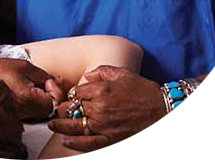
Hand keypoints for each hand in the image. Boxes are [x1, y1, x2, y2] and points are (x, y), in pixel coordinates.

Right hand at [0, 57, 63, 119]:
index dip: (54, 93)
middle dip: (49, 97)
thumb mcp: (27, 67)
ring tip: (30, 86)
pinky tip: (25, 93)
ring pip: (39, 114)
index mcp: (25, 97)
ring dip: (41, 101)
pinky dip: (32, 105)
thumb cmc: (3, 68)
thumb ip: (46, 77)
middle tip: (40, 83)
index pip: (52, 104)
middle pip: (47, 111)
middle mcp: (20, 111)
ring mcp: (15, 116)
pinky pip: (30, 115)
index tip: (48, 82)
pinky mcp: (13, 117)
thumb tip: (60, 86)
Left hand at [48, 65, 165, 151]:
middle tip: (55, 110)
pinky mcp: (110, 139)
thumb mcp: (122, 73)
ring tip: (52, 124)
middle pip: (73, 109)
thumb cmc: (142, 89)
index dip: (72, 94)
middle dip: (62, 109)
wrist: (162, 109)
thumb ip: (101, 71)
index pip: (77, 92)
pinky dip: (75, 143)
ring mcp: (104, 125)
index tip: (71, 96)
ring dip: (61, 125)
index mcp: (101, 90)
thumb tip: (87, 77)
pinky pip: (88, 143)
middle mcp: (100, 108)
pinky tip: (65, 140)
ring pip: (76, 126)